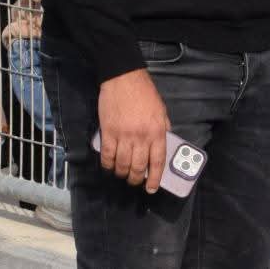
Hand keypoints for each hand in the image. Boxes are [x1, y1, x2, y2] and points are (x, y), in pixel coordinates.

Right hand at [97, 69, 170, 192]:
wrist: (124, 79)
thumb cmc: (145, 94)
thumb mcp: (161, 111)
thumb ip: (162, 129)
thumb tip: (161, 146)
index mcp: (157, 131)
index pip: (157, 161)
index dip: (154, 178)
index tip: (150, 189)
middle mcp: (141, 137)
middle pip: (138, 167)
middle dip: (136, 179)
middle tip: (135, 182)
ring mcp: (123, 136)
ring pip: (122, 165)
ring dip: (122, 174)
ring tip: (122, 174)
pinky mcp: (108, 133)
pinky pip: (107, 156)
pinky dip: (108, 165)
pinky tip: (109, 166)